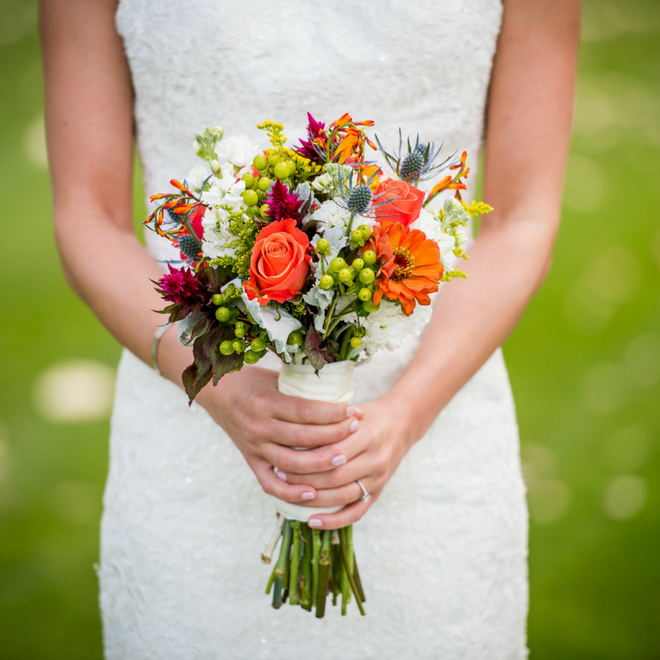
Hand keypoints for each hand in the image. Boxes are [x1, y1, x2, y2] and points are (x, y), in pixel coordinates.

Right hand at [196, 365, 363, 504]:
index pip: (305, 411)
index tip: (353, 410)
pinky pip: (271, 485)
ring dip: (320, 464)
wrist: (217, 393)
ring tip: (343, 458)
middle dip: (334, 435)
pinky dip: (291, 493)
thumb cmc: (252, 381)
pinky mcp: (251, 462)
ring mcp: (254, 448)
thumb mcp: (276, 378)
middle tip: (356, 430)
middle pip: (303, 438)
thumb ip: (303, 388)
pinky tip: (313, 493)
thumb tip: (341, 391)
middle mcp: (259, 427)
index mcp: (265, 402)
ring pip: (291, 464)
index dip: (333, 413)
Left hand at [281, 396, 417, 528]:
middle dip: (305, 479)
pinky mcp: (378, 492)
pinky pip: (356, 512)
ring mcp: (378, 478)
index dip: (305, 458)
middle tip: (281, 477)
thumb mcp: (350, 412)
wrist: (401, 424)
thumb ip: (327, 422)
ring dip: (314, 500)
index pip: (331, 452)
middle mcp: (375, 459)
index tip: (282, 458)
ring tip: (291, 496)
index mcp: (367, 435)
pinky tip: (312, 521)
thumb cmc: (367, 416)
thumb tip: (291, 433)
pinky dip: (334, 520)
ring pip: (342, 496)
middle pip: (335, 476)